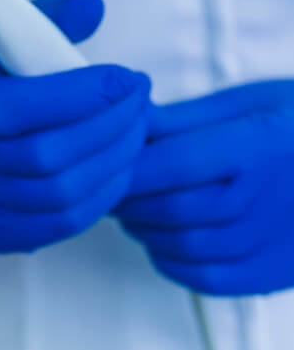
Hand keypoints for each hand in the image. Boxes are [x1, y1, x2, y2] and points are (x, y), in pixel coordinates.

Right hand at [0, 0, 150, 252]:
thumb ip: (45, 18)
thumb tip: (94, 3)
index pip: (17, 106)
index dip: (82, 94)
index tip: (127, 77)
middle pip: (46, 156)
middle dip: (110, 126)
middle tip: (141, 101)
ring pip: (59, 196)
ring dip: (114, 162)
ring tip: (137, 131)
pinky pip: (58, 225)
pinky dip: (100, 197)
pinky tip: (117, 167)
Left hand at [116, 80, 293, 295]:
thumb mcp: (245, 103)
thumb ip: (183, 118)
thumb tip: (130, 123)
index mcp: (257, 146)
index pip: (173, 164)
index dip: (130, 168)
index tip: (106, 164)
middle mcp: (266, 199)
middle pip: (172, 210)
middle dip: (128, 201)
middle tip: (109, 189)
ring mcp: (274, 242)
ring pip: (184, 246)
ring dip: (144, 230)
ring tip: (131, 211)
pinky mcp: (277, 271)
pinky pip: (209, 279)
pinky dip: (172, 262)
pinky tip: (161, 242)